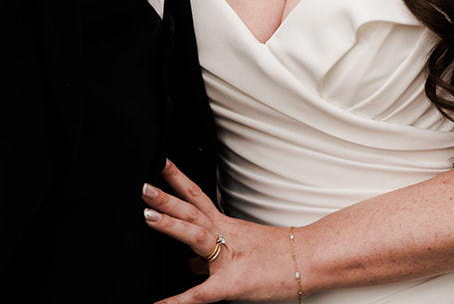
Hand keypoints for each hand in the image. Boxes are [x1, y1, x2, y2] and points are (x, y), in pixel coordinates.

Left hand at [144, 160, 302, 303]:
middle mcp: (224, 236)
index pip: (197, 197)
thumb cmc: (278, 255)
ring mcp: (227, 259)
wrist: (310, 260)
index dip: (177, 180)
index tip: (159, 164)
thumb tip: (188, 265)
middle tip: (143, 186)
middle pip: (192, 211)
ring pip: (196, 236)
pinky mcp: (231, 285)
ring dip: (172, 225)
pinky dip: (179, 301)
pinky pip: (201, 294)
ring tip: (147, 216)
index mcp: (226, 226)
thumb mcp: (242, 249)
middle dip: (166, 198)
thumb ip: (209, 258)